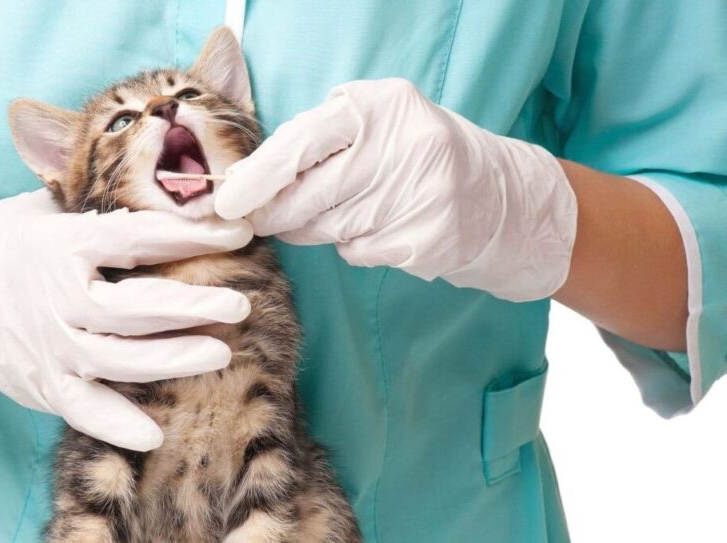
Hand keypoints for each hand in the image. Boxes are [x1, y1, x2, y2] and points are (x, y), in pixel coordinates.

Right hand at [0, 190, 252, 449]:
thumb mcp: (44, 208)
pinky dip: (117, 425)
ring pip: (120, 360)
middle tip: (238, 305)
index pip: (138, 237)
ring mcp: (49, 346)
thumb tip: (168, 184)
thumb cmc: (3, 243)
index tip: (239, 233)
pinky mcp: (41, 384)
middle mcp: (58, 298)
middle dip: (192, 306)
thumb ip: (98, 205)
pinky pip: (83, 411)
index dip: (192, 234)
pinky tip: (155, 434)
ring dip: (173, 359)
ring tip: (220, 354)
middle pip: (136, 308)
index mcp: (63, 245)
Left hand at [215, 78, 576, 301]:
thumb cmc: (415, 155)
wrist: (499, 197)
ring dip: (313, 228)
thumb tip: (244, 178)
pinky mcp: (426, 240)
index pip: (302, 142)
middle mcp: (403, 147)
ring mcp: (418, 197)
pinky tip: (378, 229)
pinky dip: (354, 245)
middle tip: (257, 220)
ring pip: (328, 227)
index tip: (226, 200)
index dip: (259, 176)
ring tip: (333, 214)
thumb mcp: (374, 124)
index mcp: (382, 107)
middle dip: (274, 213)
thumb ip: (316, 140)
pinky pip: (358, 251)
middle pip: (309, 195)